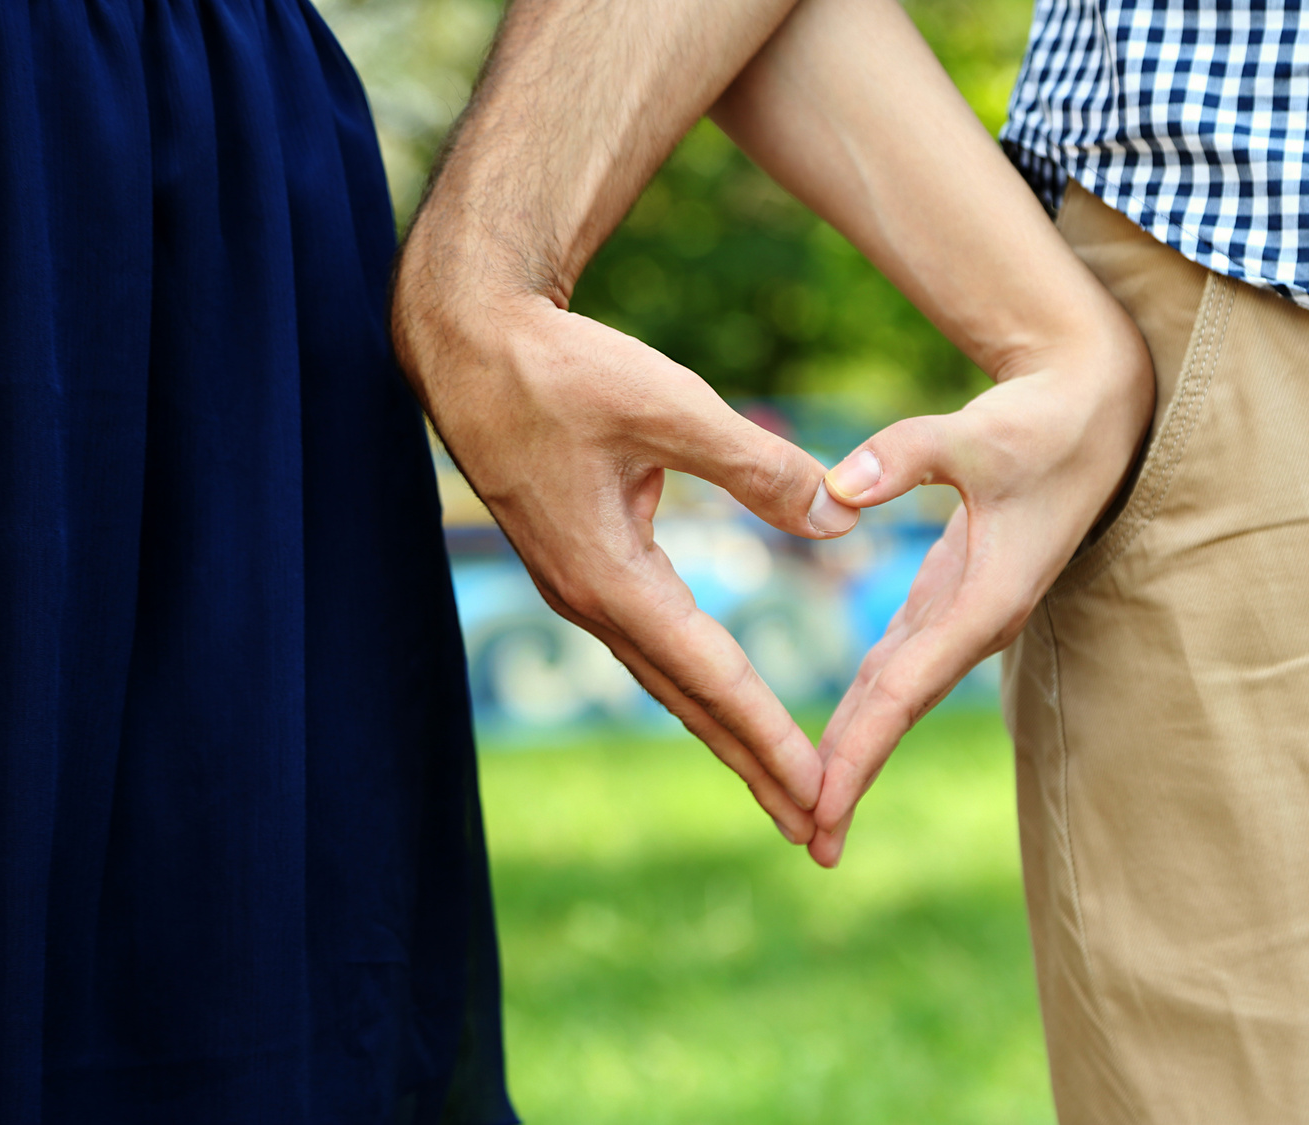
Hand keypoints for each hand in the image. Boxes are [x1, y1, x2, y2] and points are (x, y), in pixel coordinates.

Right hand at [393, 227, 860, 843]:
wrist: (467, 343)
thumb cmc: (564, 369)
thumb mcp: (671, 406)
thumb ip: (759, 466)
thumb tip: (841, 518)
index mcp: (613, 577)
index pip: (713, 676)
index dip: (770, 736)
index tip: (820, 790)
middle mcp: (593, 601)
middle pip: (690, 703)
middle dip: (753, 766)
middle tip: (812, 830)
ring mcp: (580, 589)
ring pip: (668, 680)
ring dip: (725, 733)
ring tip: (777, 784)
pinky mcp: (578, 565)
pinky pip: (649, 646)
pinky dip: (694, 685)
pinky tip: (719, 696)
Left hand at [807, 322, 1154, 864]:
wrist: (1097, 418)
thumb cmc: (1041, 425)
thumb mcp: (977, 433)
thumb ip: (906, 456)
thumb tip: (834, 490)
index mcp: (985, 600)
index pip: (904, 688)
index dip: (859, 749)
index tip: (821, 804)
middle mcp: (975, 623)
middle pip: (898, 711)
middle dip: (853, 777)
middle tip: (807, 842)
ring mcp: (964, 615)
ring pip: (896, 694)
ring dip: (856, 750)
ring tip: (813, 814)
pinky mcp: (952, 598)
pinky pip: (899, 665)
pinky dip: (866, 707)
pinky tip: (836, 739)